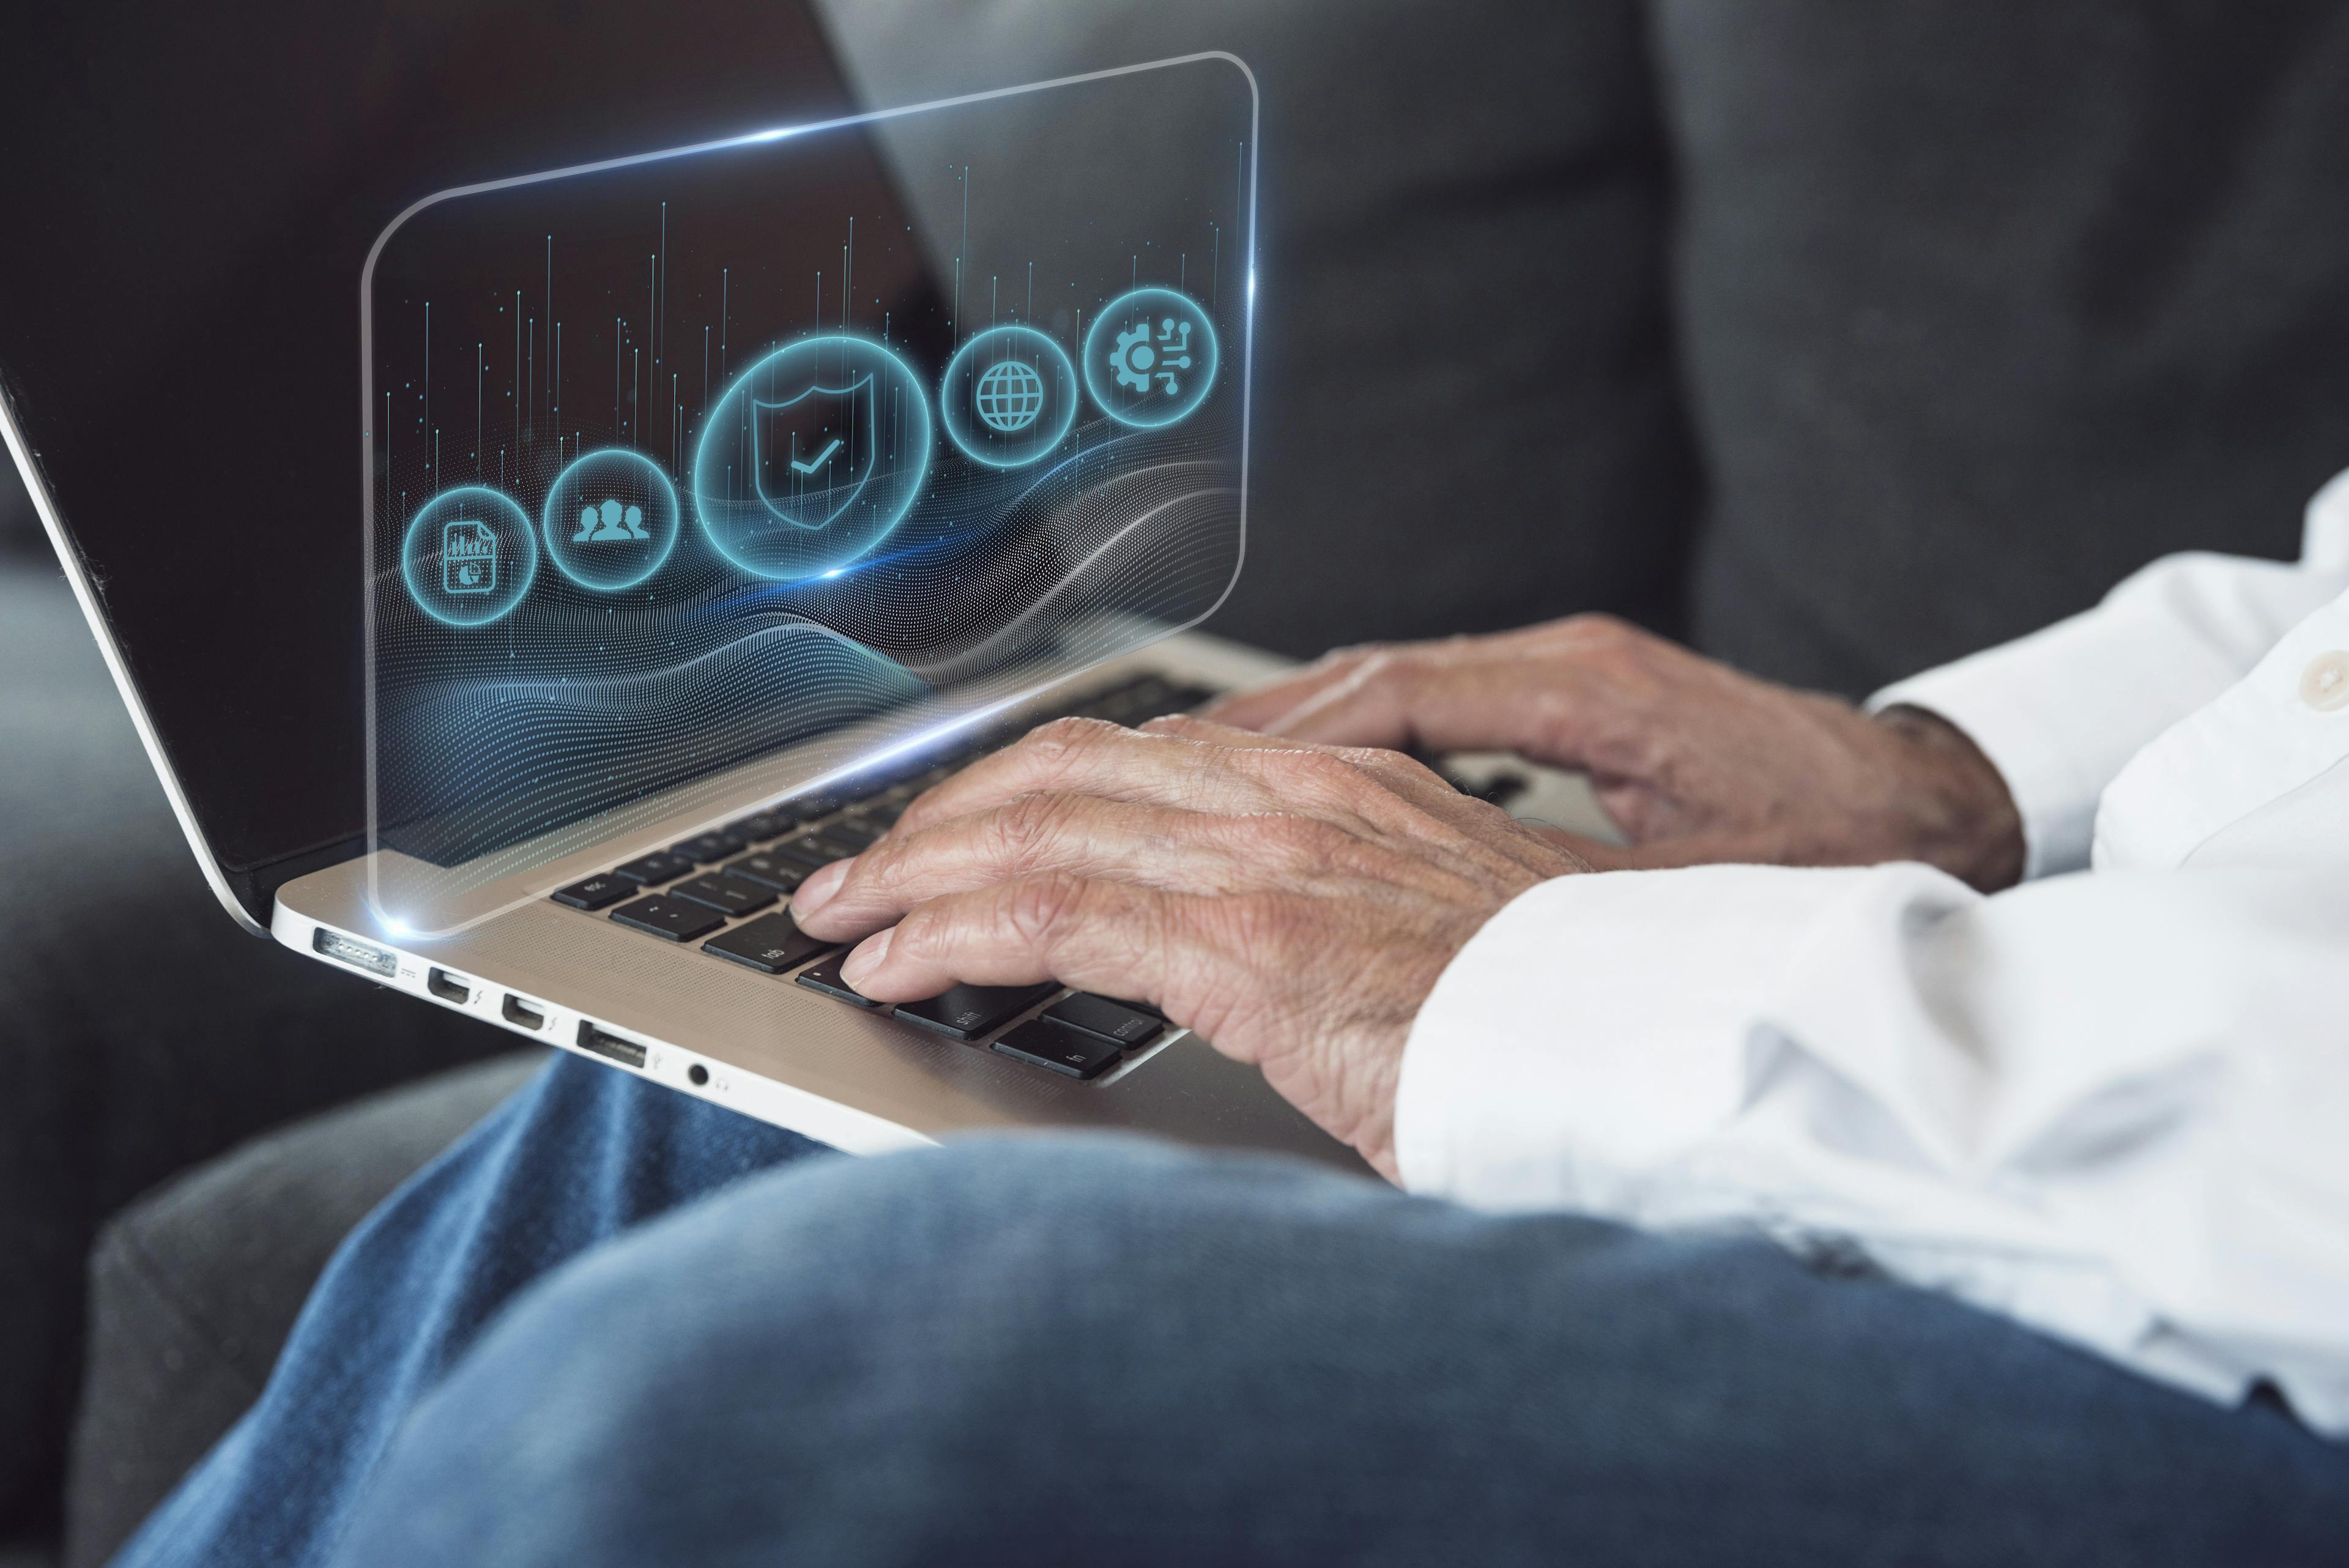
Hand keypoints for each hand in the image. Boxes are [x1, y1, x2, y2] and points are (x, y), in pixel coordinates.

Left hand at [789, 717, 1586, 1178]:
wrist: (1639, 1044)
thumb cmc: (1544, 1018)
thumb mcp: (1419, 941)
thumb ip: (1329, 925)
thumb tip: (1259, 967)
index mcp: (1331, 789)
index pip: (1131, 758)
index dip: (1015, 789)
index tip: (948, 836)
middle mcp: (1288, 797)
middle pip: (1059, 771)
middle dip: (936, 819)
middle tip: (857, 874)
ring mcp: (1264, 858)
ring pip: (1034, 828)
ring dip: (914, 873)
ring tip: (842, 918)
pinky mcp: (1245, 941)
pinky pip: (1051, 914)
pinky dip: (946, 934)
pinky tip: (893, 966)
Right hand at [1203, 616, 2023, 890]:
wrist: (1926, 800)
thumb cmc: (1831, 845)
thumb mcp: (1701, 900)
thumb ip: (1583, 915)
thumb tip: (1470, 966)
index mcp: (1583, 695)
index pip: (1392, 697)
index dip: (1278, 740)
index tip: (1186, 774)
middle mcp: (1556, 663)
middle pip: (1361, 678)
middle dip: (1244, 728)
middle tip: (1130, 772)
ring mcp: (1555, 675)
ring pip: (1378, 689)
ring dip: (1278, 735)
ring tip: (1171, 781)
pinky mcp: (1563, 701)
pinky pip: (1415, 709)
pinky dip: (1337, 745)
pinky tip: (1278, 785)